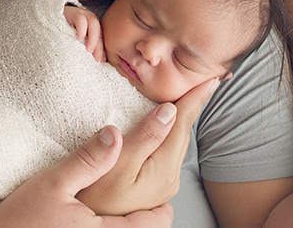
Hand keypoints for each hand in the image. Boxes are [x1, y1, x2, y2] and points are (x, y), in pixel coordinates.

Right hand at [0, 126, 172, 227]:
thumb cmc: (20, 222)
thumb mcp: (54, 183)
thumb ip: (88, 160)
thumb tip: (116, 134)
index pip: (157, 221)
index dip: (163, 199)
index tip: (159, 179)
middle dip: (151, 209)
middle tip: (147, 187)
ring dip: (134, 219)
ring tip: (128, 196)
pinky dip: (116, 223)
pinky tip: (102, 215)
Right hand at [65, 5, 105, 61]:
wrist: (52, 20)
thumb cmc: (65, 33)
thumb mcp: (78, 43)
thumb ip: (87, 49)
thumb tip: (100, 61)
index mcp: (94, 27)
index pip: (102, 38)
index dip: (102, 50)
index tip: (101, 61)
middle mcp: (91, 20)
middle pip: (100, 31)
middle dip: (100, 46)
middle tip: (97, 59)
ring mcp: (83, 15)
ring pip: (93, 23)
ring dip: (93, 38)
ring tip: (89, 50)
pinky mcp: (73, 12)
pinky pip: (80, 19)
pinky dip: (82, 29)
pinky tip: (80, 38)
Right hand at [77, 77, 218, 215]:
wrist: (82, 223)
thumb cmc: (95, 197)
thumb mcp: (118, 164)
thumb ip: (145, 137)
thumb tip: (169, 111)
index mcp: (164, 169)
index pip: (183, 125)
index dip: (195, 100)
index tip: (210, 80)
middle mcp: (169, 178)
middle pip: (182, 134)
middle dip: (192, 107)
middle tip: (203, 83)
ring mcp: (161, 184)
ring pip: (175, 143)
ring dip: (182, 120)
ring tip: (189, 99)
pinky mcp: (151, 186)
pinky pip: (165, 151)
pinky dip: (169, 133)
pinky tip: (166, 126)